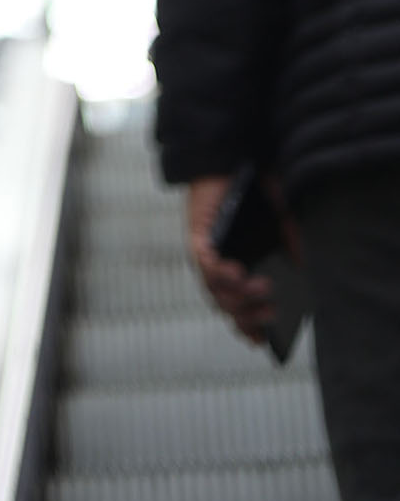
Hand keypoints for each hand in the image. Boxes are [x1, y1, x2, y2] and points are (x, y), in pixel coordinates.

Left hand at [185, 174, 275, 343]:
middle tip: (270, 314)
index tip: (262, 341)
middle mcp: (220, 267)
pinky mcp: (198, 238)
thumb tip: (303, 273)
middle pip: (227, 306)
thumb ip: (291, 246)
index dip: (249, 327)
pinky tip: (237, 272)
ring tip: (261, 288)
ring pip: (215, 290)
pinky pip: (204, 263)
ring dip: (237, 296)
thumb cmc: (257, 193)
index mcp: (240, 270)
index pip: (240, 309)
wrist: (231, 158)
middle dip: (248, 316)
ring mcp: (208, 254)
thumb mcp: (282, 222)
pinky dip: (220, 273)